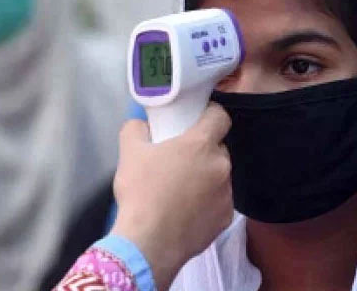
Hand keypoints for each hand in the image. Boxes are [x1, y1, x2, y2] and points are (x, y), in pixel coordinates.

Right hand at [111, 103, 232, 290]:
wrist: (148, 243)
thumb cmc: (141, 192)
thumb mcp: (129, 152)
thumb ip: (136, 128)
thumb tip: (142, 125)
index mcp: (201, 144)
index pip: (220, 116)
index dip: (209, 115)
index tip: (196, 121)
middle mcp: (221, 165)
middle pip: (217, 148)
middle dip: (202, 151)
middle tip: (179, 160)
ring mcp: (227, 193)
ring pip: (219, 176)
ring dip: (205, 177)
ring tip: (181, 190)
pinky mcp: (226, 217)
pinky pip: (219, 202)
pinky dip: (207, 203)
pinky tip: (187, 211)